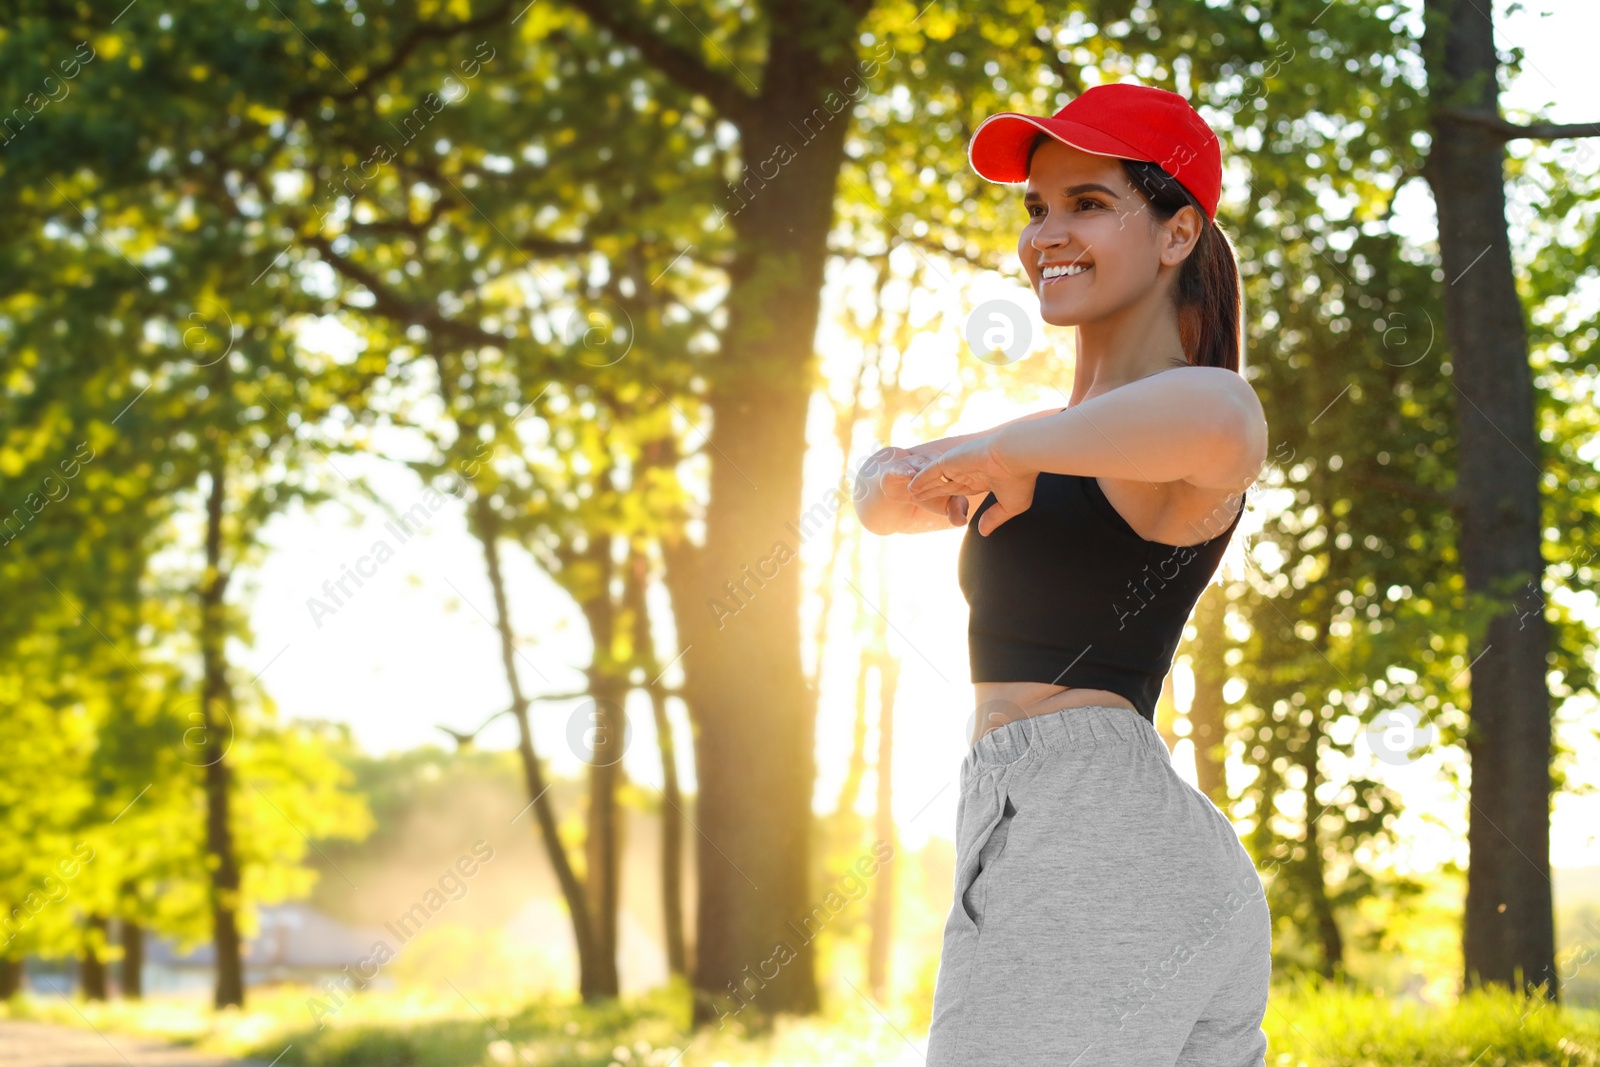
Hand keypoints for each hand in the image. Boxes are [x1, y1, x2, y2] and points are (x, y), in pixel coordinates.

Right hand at [868, 446, 970, 526]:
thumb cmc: (925, 494)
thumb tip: (963, 521)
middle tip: (952, 478)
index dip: (965, 473)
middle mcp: (930, 460)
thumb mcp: (942, 505)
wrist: (896, 489)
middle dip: (945, 468)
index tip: (975, 481)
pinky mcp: (894, 467)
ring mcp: (912, 462)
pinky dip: (904, 470)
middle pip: (940, 462)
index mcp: (946, 466)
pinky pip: (899, 467)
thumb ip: (955, 511)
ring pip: (921, 462)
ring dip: (924, 468)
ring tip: (931, 474)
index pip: (958, 467)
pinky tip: (909, 475)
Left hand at [906, 434, 1036, 534]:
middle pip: (946, 483)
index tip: (943, 502)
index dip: (950, 495)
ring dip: (924, 485)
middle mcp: (971, 470)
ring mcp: (960, 464)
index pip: (963, 489)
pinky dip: (921, 478)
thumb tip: (982, 532)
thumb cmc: (1019, 480)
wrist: (1017, 456)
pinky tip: (911, 484)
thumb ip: (994, 518)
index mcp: (984, 479)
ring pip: (937, 477)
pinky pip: (931, 471)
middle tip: (919, 497)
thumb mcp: (1009, 505)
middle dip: (933, 490)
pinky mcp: (951, 460)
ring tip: (910, 492)